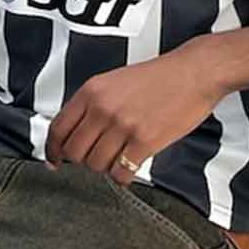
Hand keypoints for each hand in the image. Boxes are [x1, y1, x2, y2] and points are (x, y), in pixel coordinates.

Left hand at [45, 47, 222, 179]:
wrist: (195, 72)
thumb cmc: (159, 77)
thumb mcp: (114, 81)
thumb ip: (92, 104)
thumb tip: (74, 133)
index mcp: (91, 91)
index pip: (57, 129)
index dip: (53, 150)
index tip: (55, 161)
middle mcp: (102, 108)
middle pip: (74, 152)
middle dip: (83, 160)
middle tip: (97, 157)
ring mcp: (123, 125)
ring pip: (95, 165)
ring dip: (104, 167)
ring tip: (118, 157)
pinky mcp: (144, 141)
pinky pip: (120, 173)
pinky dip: (122, 176)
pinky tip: (130, 166)